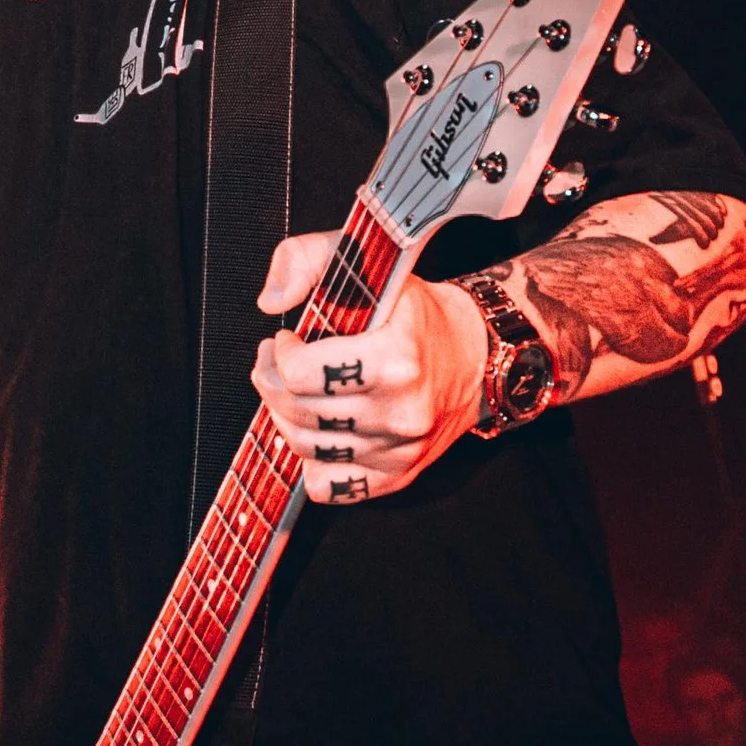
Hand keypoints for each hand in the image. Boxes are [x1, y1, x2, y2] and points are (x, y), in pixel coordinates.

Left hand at [251, 233, 490, 503]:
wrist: (474, 354)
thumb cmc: (416, 312)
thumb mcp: (369, 262)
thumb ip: (308, 258)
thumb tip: (272, 300)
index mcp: (396, 360)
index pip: (301, 374)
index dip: (280, 354)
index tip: (289, 340)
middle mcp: (401, 412)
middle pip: (297, 412)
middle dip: (274, 384)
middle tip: (282, 365)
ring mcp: (400, 451)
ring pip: (306, 448)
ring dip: (289, 419)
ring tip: (300, 394)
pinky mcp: (397, 476)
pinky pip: (328, 487)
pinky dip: (314, 463)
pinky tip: (323, 431)